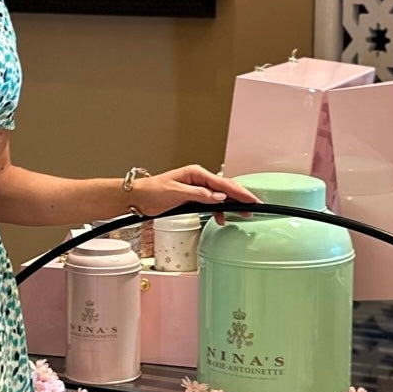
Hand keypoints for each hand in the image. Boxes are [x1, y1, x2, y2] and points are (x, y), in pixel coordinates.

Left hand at [131, 166, 259, 223]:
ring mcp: (195, 188)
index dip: (239, 192)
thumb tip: (219, 198)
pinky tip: (222, 218)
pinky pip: (210, 202)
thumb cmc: (152, 192)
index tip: (252, 199)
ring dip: (231, 205)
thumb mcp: (177, 193)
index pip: (223, 184)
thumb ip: (200, 195)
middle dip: (241, 198)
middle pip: (225, 189)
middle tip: (255, 207)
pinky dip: (218, 210)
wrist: (137, 198)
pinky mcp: (192, 197)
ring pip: (219, 196)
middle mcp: (198, 179)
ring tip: (243, 214)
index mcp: (196, 174)